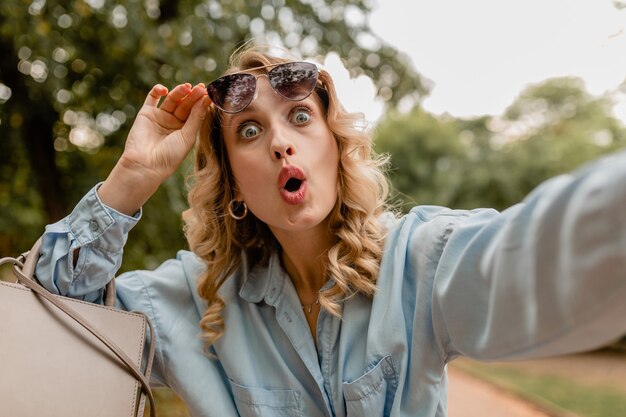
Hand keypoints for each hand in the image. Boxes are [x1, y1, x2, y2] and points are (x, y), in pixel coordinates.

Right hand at [98, 84, 210, 214]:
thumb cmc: (170, 155)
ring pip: (172, 99)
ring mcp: (160, 117)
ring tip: (187, 87)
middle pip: (185, 104)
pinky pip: (153, 97)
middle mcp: (174, 123)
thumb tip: (206, 99)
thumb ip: (196, 117)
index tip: (209, 94)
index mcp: (186, 130)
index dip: (202, 103)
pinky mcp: (146, 113)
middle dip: (193, 96)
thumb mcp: (187, 136)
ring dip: (179, 92)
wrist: (145, 164)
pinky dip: (158, 90)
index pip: (196, 112)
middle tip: (201, 88)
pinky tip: (165, 90)